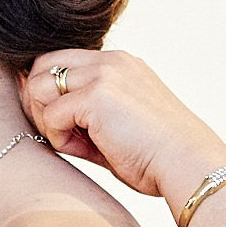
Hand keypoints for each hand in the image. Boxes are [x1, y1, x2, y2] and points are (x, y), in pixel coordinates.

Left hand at [21, 50, 225, 203]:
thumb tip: (45, 120)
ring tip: (72, 143)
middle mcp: (110, 62)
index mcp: (119, 64)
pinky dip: (59, 138)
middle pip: (42, 65)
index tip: (57, 123)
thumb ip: (86, 113)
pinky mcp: (96, 96)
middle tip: (55, 133)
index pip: (61, 61)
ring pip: (39, 86)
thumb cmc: (157, 156)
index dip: (49, 93)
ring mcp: (103, 75)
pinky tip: (85, 150)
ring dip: (45, 119)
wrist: (188, 164)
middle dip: (38, 101)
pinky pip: (51, 115)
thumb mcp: (119, 123)